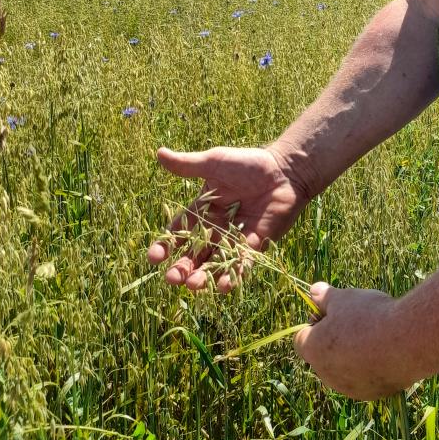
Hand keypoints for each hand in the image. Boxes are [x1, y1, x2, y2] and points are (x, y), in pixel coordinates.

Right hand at [147, 146, 308, 291]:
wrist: (284, 170)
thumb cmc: (248, 164)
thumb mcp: (214, 163)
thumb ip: (188, 165)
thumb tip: (159, 153)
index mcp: (203, 211)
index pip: (178, 232)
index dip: (165, 245)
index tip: (154, 257)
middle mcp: (216, 229)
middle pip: (194, 253)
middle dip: (182, 268)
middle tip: (172, 279)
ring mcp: (235, 239)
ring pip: (215, 263)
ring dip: (204, 276)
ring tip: (193, 285)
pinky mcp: (256, 245)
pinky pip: (242, 264)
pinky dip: (234, 275)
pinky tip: (224, 286)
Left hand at [293, 283, 411, 399]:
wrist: (407, 342)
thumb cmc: (369, 317)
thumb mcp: (344, 298)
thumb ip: (325, 296)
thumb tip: (313, 291)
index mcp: (314, 350)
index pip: (300, 338)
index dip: (314, 323)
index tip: (332, 312)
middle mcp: (326, 374)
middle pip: (322, 354)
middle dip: (334, 339)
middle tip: (355, 321)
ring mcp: (348, 387)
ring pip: (343, 368)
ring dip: (352, 354)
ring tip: (375, 334)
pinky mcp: (370, 394)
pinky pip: (364, 378)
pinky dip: (370, 366)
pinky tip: (387, 350)